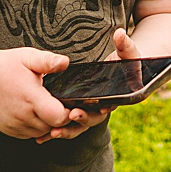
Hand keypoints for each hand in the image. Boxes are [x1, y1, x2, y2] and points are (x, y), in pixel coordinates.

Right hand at [0, 47, 71, 139]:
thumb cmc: (7, 65)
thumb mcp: (29, 57)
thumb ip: (48, 61)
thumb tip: (65, 62)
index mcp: (30, 96)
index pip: (58, 117)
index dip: (67, 113)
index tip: (66, 103)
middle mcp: (22, 114)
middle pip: (52, 127)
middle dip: (58, 118)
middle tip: (56, 102)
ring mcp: (14, 124)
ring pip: (41, 132)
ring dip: (46, 123)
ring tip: (44, 106)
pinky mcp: (9, 130)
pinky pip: (29, 134)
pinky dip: (35, 127)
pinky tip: (33, 112)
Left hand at [35, 28, 140, 143]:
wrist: (126, 68)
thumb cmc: (128, 60)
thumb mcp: (128, 50)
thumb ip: (125, 44)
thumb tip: (119, 34)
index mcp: (116, 96)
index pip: (105, 106)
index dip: (94, 111)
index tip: (81, 111)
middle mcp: (104, 106)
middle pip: (91, 119)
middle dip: (79, 121)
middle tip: (67, 117)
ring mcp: (92, 109)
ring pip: (79, 125)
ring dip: (66, 131)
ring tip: (51, 133)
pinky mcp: (82, 108)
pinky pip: (69, 123)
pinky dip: (58, 129)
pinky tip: (42, 137)